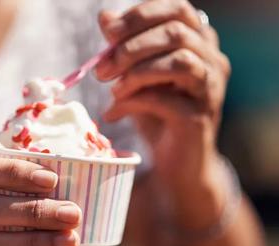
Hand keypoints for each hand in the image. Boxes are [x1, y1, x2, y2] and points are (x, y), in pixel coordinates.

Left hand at [96, 0, 230, 187]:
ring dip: (136, 73)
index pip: (178, 9)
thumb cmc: (156, 112)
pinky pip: (164, 100)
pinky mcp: (199, 118)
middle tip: (102, 69)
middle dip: (132, 47)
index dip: (142, 16)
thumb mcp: (135, 76)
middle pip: (176, 33)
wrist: (175, 160)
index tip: (110, 32)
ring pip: (179, 62)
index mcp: (199, 42)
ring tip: (113, 90)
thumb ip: (124, 47)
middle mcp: (212, 60)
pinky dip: (132, 103)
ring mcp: (210, 89)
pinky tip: (114, 113)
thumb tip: (105, 17)